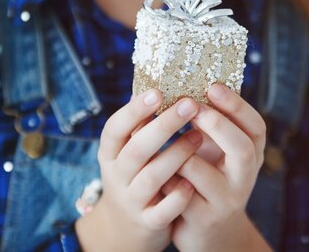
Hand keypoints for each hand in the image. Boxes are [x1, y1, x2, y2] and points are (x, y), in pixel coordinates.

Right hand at [76, 90, 201, 251]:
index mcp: (110, 153)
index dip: (134, 110)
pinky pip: (163, 211)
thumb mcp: (129, 150)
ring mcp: (131, 200)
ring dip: (176, 155)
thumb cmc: (135, 175)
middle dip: (164, 126)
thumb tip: (160, 80)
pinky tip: (192, 182)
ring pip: (152, 177)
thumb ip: (140, 124)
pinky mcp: (148, 222)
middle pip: (136, 150)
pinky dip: (178, 197)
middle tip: (190, 104)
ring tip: (198, 136)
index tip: (157, 91)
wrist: (126, 228)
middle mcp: (117, 176)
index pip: (115, 128)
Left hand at [164, 84, 272, 251]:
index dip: (237, 106)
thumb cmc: (207, 177)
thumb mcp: (215, 150)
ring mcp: (226, 201)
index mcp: (251, 154)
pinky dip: (165, 176)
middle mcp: (245, 178)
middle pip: (243, 149)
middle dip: (217, 124)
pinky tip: (154, 166)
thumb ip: (207, 123)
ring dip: (180, 152)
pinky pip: (180, 193)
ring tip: (164, 139)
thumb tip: (180, 80)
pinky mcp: (203, 219)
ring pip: (204, 173)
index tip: (212, 85)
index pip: (256, 127)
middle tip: (192, 106)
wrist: (208, 230)